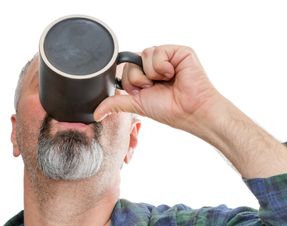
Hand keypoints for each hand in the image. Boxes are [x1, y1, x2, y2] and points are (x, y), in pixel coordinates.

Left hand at [93, 45, 221, 131]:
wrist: (191, 111)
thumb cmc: (170, 110)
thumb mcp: (137, 105)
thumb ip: (115, 104)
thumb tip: (96, 114)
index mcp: (146, 76)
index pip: (126, 68)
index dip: (132, 81)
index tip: (143, 91)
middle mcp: (156, 65)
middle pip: (132, 60)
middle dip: (140, 79)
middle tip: (155, 88)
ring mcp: (168, 57)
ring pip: (144, 54)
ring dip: (152, 73)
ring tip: (167, 82)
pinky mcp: (179, 51)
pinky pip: (157, 51)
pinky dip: (163, 66)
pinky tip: (174, 74)